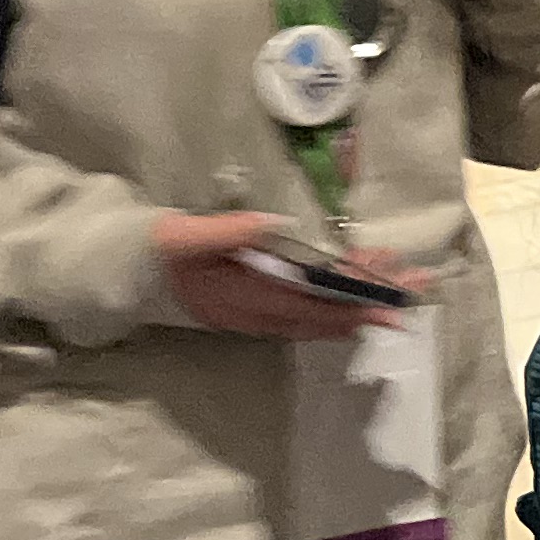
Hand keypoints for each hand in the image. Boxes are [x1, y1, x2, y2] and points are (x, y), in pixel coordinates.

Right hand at [154, 211, 420, 337]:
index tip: (396, 305)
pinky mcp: (257, 308)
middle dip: (375, 299)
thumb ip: (230, 232)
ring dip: (361, 295)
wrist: (120, 276)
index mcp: (246, 298)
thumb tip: (279, 224)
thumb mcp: (184, 236)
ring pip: (322, 313)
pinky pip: (308, 309)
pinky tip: (358, 277)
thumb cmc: (153, 251)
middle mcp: (259, 314)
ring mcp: (259, 315)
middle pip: (329, 314)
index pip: (314, 306)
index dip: (356, 305)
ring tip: (399, 272)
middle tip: (420, 283)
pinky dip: (338, 294)